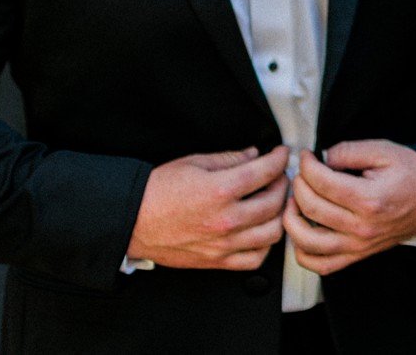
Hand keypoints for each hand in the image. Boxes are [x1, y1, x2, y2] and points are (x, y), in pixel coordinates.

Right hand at [126, 145, 288, 270]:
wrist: (132, 221)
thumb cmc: (158, 191)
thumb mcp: (194, 163)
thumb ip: (230, 158)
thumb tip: (255, 155)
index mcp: (220, 190)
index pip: (266, 171)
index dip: (280, 159)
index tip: (283, 155)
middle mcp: (225, 219)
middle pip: (274, 201)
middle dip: (283, 184)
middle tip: (279, 176)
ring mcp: (223, 244)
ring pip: (272, 232)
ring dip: (280, 214)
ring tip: (275, 203)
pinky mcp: (216, 261)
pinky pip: (255, 259)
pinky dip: (265, 245)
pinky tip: (262, 230)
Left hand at [283, 139, 415, 276]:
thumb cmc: (412, 175)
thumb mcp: (385, 151)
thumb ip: (350, 151)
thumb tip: (321, 158)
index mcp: (369, 199)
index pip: (321, 183)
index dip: (307, 165)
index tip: (306, 156)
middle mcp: (361, 227)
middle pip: (310, 208)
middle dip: (298, 185)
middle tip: (302, 173)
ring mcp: (357, 245)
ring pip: (307, 241)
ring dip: (291, 220)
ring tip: (294, 202)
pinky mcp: (356, 256)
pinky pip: (320, 265)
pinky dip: (302, 253)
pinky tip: (302, 231)